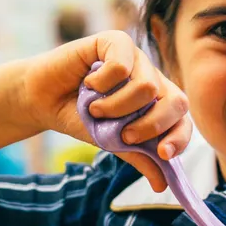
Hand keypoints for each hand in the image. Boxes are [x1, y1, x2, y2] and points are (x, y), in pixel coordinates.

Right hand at [19, 30, 190, 191]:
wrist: (42, 99)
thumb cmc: (79, 118)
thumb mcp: (110, 141)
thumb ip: (137, 155)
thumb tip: (162, 184)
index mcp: (156, 103)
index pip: (183, 119)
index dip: (179, 137)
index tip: (162, 154)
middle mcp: (151, 78)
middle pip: (176, 101)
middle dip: (152, 126)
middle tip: (124, 135)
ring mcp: (136, 59)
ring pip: (147, 87)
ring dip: (116, 107)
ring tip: (95, 109)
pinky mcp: (115, 41)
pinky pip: (122, 65)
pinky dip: (101, 83)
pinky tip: (88, 82)